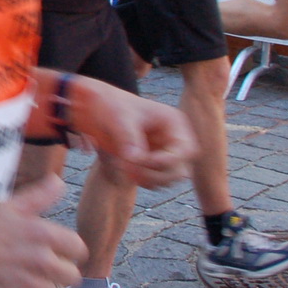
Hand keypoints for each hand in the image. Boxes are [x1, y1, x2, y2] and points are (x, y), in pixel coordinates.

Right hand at [0, 175, 86, 287]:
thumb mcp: (8, 206)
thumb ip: (39, 195)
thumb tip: (59, 181)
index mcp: (41, 233)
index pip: (79, 249)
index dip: (69, 253)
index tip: (58, 255)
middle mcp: (41, 260)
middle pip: (72, 277)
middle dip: (59, 275)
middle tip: (42, 273)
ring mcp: (30, 286)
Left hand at [64, 76, 196, 188]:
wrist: (101, 107)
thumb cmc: (113, 106)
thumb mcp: (120, 117)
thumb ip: (128, 137)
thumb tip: (135, 159)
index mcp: (174, 123)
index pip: (186, 150)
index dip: (166, 160)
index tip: (140, 160)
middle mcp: (175, 140)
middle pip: (180, 170)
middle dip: (155, 174)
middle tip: (129, 169)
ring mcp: (166, 153)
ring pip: (169, 179)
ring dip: (148, 180)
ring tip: (124, 169)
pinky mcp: (155, 163)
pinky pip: (156, 181)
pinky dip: (143, 180)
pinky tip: (126, 171)